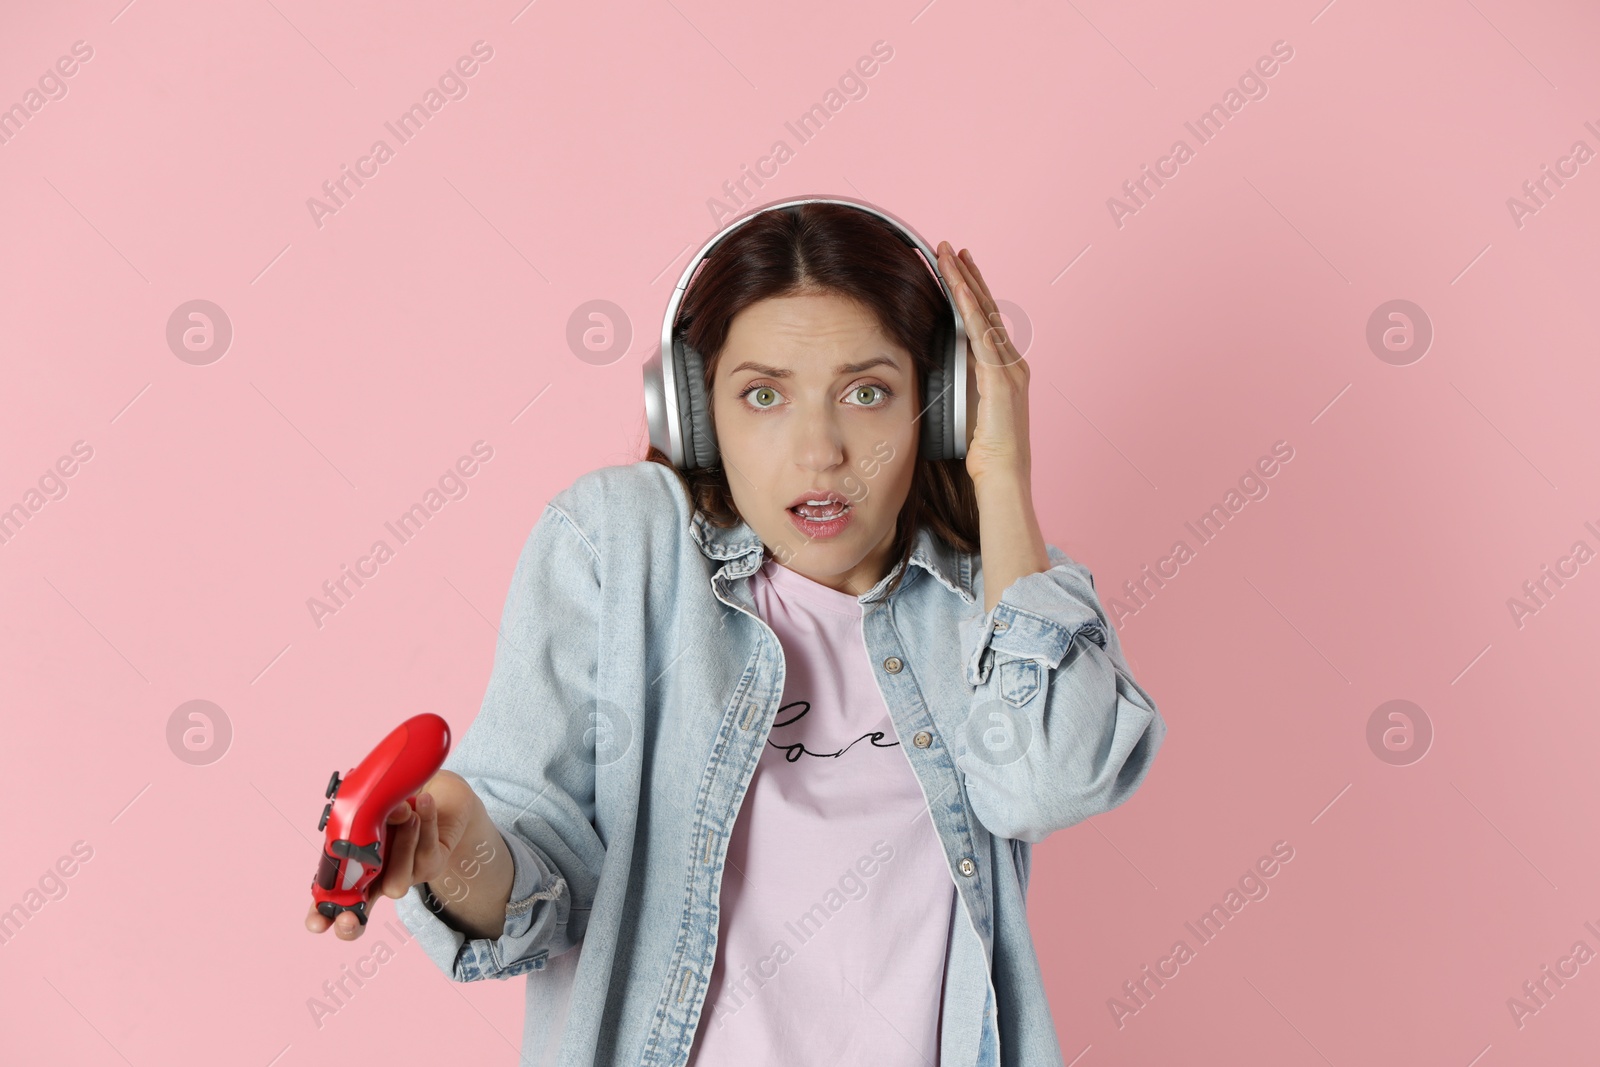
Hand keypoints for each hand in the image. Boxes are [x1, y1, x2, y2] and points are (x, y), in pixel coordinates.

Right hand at [303, 769, 480, 940]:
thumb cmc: (397, 801)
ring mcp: (406, 875)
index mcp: (354, 865)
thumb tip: (391, 814)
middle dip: (351, 919)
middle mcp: (378, 877)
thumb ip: (375, 813)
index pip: (333, 898)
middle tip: (347, 918)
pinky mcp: (433, 864)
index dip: (321, 915)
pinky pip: (426, 850)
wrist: (438, 794)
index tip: (315, 924)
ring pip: (397, 879)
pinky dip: (426, 822)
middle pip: (360, 913)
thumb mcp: (376, 805)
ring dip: (400, 844)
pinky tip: (425, 802)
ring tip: (405, 811)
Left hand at [934, 241, 1030, 491]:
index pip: (986, 322)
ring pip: (984, 314)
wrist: (1003, 477)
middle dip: (969, 276)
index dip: (972, 292)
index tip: (958, 268)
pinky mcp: (1001, 377)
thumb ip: (960, 386)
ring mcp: (1010, 368)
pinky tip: (957, 286)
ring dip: (965, 281)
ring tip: (950, 255)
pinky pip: (982, 333)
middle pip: (987, 309)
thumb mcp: (967, 410)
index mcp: (1005, 370)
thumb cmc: (983, 453)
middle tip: (952, 248)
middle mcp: (1012, 363)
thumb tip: (937, 370)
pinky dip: (969, 306)